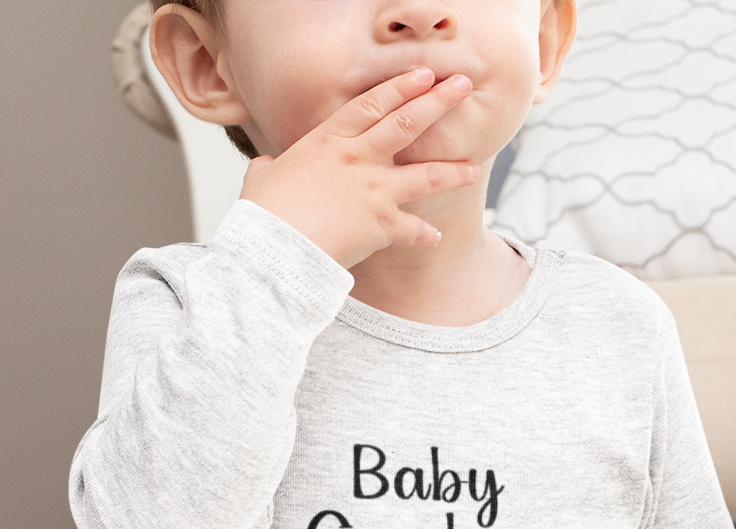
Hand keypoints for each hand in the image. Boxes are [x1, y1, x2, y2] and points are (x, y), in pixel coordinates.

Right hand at [238, 68, 479, 268]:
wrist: (276, 246)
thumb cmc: (265, 214)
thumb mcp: (262, 180)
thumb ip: (270, 168)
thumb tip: (267, 167)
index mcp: (327, 141)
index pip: (370, 104)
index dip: (400, 87)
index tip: (423, 74)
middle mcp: (357, 159)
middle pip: (406, 124)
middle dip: (438, 102)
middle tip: (463, 86)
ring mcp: (373, 191)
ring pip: (425, 174)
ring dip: (452, 171)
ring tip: (473, 168)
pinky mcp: (382, 225)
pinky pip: (413, 230)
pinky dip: (425, 235)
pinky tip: (435, 237)